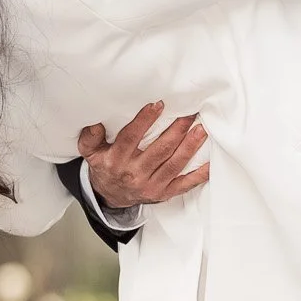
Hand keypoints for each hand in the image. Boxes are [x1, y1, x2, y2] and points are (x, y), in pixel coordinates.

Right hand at [78, 103, 208, 209]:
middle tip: (190, 113)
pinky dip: (199, 175)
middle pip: (160, 150)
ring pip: (174, 165)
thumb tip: (95, 121)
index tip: (159, 104)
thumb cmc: (105, 166)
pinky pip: (184, 185)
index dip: (145, 120)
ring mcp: (151, 186)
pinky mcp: (163, 193)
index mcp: (116, 160)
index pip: (131, 137)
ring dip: (190, 146)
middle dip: (177, 130)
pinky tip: (210, 162)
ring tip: (201, 129)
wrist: (110, 196)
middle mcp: (134, 174)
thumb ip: (90, 137)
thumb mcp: (90, 152)